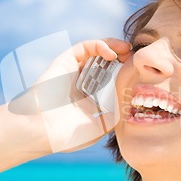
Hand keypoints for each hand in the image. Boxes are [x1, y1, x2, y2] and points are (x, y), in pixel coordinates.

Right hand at [9, 38, 131, 152]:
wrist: (42, 131)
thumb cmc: (66, 135)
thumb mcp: (97, 129)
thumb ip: (112, 119)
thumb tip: (127, 109)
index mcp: (88, 98)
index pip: (110, 79)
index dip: (124, 73)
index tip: (138, 74)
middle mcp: (81, 82)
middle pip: (105, 63)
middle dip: (122, 58)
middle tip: (135, 59)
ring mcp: (73, 71)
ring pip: (96, 51)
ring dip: (114, 47)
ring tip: (128, 51)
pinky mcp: (65, 62)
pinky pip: (84, 47)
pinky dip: (100, 45)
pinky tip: (112, 53)